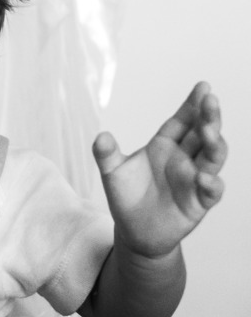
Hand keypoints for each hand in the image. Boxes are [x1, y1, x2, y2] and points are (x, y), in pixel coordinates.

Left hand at [93, 81, 226, 258]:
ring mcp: (194, 179)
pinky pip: (211, 191)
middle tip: (210, 100)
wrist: (134, 230)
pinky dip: (211, 183)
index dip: (192, 104)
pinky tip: (204, 177)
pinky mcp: (199, 202)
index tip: (203, 86)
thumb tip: (101, 136)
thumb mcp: (111, 173)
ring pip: (213, 157)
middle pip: (202, 133)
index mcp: (164, 146)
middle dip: (208, 116)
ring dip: (214, 144)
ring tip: (209, 132)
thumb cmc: (126, 195)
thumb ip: (106, 154)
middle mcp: (184, 159)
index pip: (182, 121)